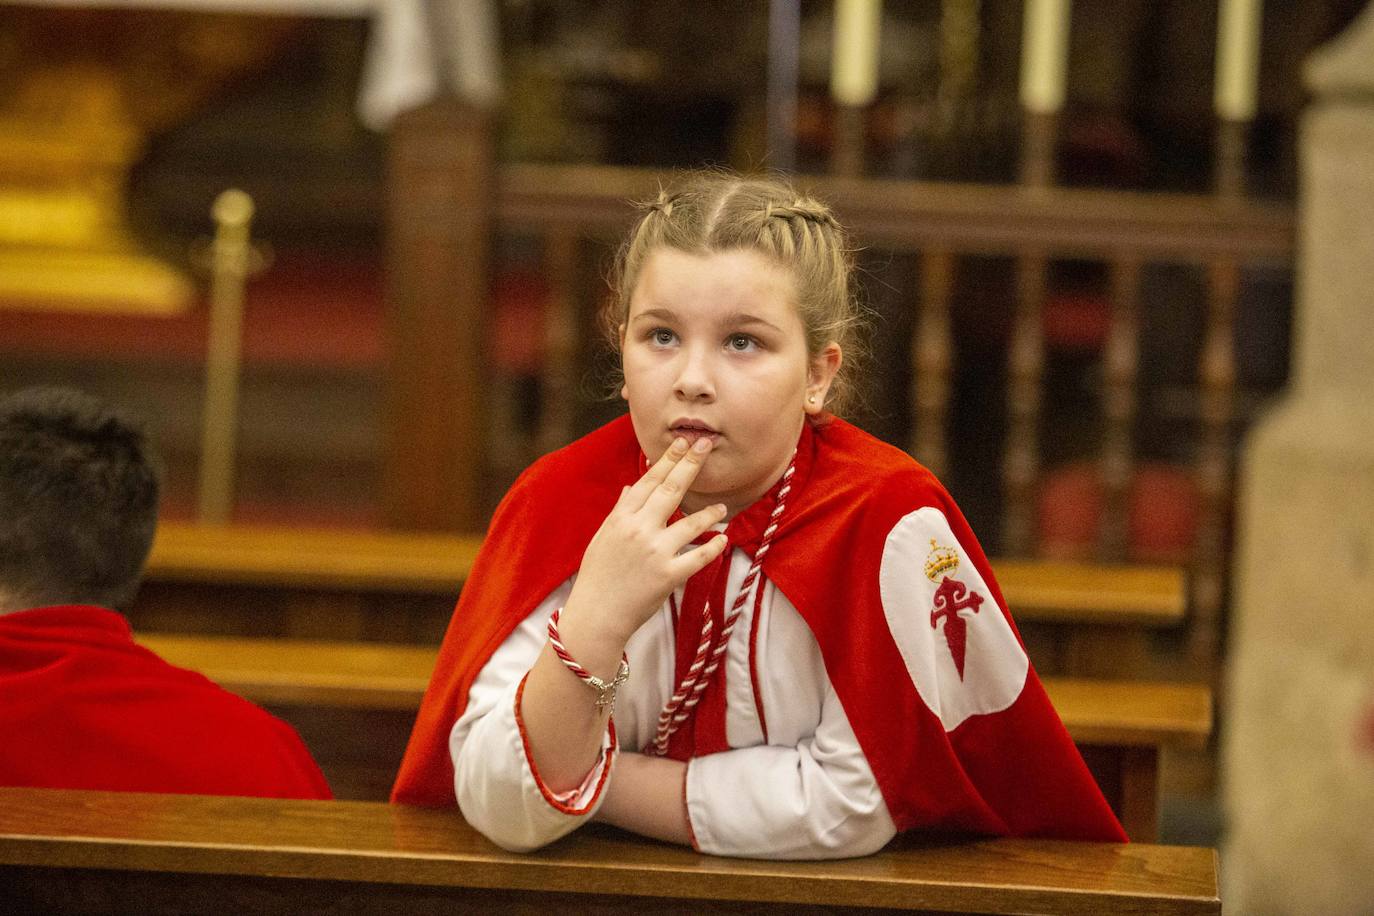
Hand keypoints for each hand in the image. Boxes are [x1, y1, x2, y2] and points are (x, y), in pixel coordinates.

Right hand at [562, 436, 728, 646]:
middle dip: (690, 465)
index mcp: (621, 518)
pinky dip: (713, 547)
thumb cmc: (597, 576)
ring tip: (722, 507)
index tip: (683, 443)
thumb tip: (632, 487)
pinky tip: (723, 538)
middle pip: (670, 490)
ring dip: (709, 513)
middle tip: (706, 445)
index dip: (668, 460)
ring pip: (691, 523)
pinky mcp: (668, 576)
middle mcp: (639, 530)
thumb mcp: (603, 537)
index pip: (649, 481)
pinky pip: (698, 557)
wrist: (596, 616)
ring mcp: (655, 552)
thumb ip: (620, 511)